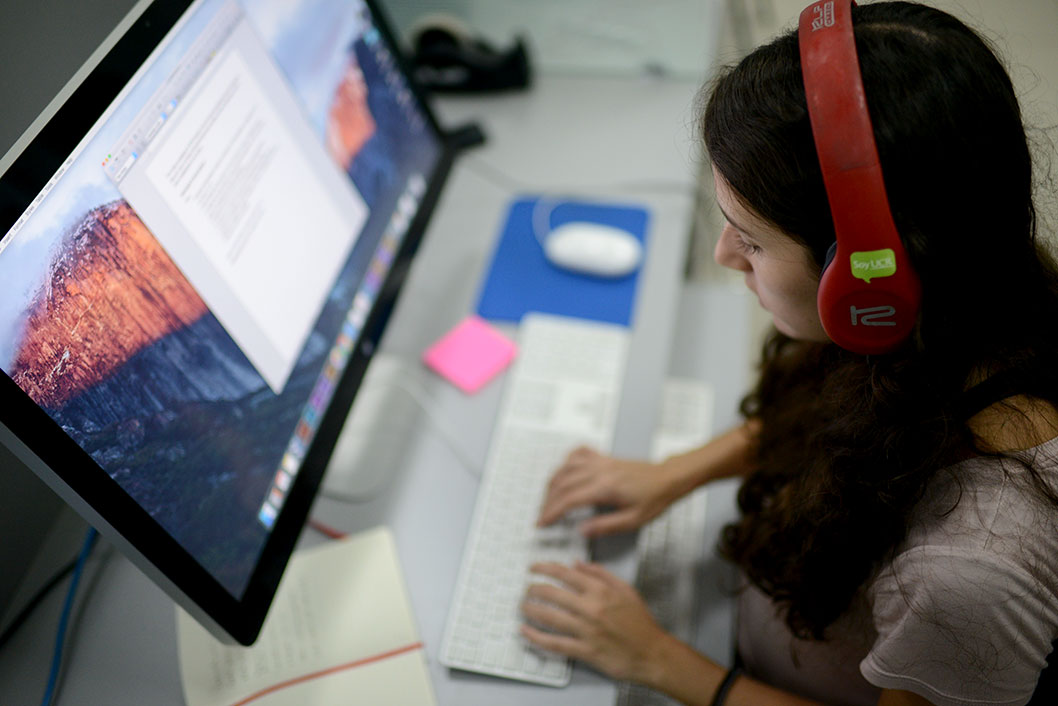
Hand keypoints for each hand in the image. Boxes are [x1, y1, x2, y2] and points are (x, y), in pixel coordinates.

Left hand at [520, 561, 667, 682]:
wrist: (652, 653)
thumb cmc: (641, 623)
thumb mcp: (626, 589)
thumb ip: (601, 574)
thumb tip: (578, 563)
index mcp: (601, 591)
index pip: (565, 574)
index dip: (545, 568)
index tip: (534, 567)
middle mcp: (591, 609)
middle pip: (552, 593)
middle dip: (533, 589)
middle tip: (527, 589)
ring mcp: (586, 630)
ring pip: (550, 617)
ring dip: (531, 610)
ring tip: (522, 606)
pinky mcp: (585, 651)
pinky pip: (555, 643)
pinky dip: (537, 637)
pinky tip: (526, 631)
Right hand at [537, 447, 680, 536]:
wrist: (669, 478)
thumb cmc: (655, 498)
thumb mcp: (633, 520)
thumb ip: (605, 526)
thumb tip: (582, 530)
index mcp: (606, 487)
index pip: (570, 499)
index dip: (552, 512)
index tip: (542, 522)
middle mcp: (600, 470)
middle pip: (563, 483)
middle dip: (548, 500)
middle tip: (543, 514)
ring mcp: (601, 461)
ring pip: (566, 467)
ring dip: (553, 482)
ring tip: (547, 497)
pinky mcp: (604, 458)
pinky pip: (579, 453)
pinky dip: (567, 460)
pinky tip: (564, 469)